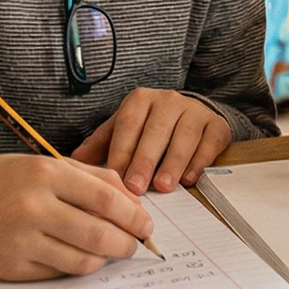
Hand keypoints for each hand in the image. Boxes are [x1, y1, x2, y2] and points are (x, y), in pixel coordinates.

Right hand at [0, 153, 154, 280]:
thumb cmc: (3, 180)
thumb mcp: (44, 164)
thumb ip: (91, 177)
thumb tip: (133, 201)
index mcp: (44, 174)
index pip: (105, 198)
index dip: (133, 215)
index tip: (147, 225)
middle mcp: (32, 207)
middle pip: (98, 234)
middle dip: (126, 244)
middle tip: (134, 246)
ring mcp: (20, 241)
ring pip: (82, 261)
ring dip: (103, 260)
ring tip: (108, 252)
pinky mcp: (10, 269)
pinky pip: (57, 274)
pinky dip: (74, 267)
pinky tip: (76, 257)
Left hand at [70, 88, 230, 192]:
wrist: (190, 115)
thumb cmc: (149, 128)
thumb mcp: (123, 131)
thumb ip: (101, 145)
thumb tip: (71, 161)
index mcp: (140, 101)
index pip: (128, 126)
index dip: (122, 153)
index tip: (115, 179)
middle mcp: (168, 101)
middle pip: (155, 132)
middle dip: (145, 161)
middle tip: (136, 187)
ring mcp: (194, 111)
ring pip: (183, 136)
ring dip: (173, 163)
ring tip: (164, 186)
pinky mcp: (217, 124)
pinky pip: (209, 142)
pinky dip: (200, 161)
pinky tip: (189, 178)